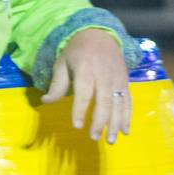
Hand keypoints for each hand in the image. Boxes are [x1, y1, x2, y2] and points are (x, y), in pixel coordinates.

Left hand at [41, 28, 130, 144]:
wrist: (100, 34)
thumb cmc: (77, 51)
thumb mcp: (62, 63)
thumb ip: (57, 84)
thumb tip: (46, 101)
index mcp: (86, 68)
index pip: (84, 92)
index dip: (80, 109)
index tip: (77, 126)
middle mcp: (104, 74)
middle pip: (104, 100)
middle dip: (100, 121)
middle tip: (93, 138)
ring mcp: (117, 78)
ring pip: (118, 103)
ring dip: (115, 123)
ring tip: (110, 140)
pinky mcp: (125, 82)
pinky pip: (128, 101)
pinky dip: (127, 116)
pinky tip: (124, 131)